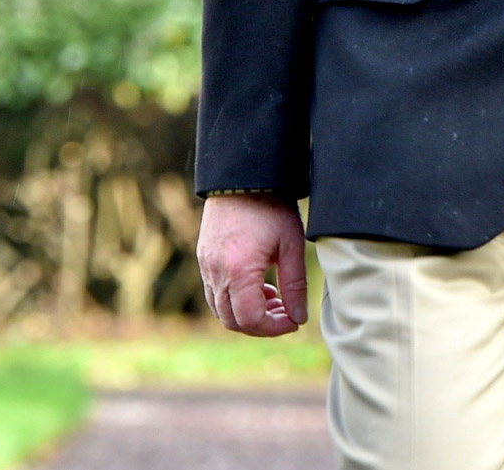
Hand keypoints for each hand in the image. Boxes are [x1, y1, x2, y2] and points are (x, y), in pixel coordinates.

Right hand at [196, 192, 308, 335]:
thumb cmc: (272, 206)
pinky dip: (234, 298)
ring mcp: (206, 265)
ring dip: (246, 313)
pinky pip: (213, 292)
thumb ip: (295, 285)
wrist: (243, 175)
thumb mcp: (291, 245)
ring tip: (274, 296)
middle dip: (261, 325)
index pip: (251, 320)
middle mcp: (216, 272)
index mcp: (239, 271)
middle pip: (233, 321)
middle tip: (286, 312)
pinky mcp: (203, 257)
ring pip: (220, 309)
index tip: (294, 320)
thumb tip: (299, 318)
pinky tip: (258, 283)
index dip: (274, 328)